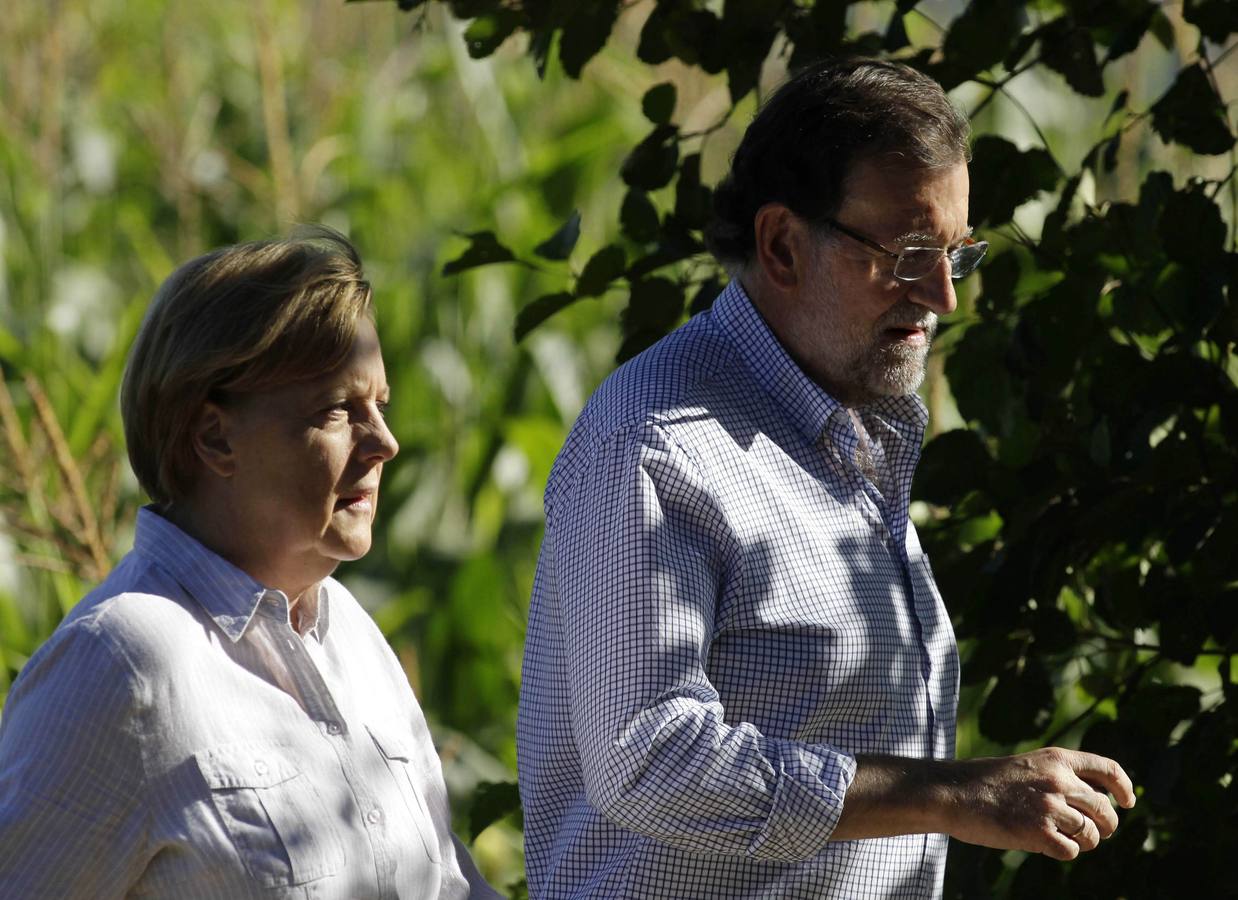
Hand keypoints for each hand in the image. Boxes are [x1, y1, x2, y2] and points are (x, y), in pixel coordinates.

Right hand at [942, 747, 1135, 860]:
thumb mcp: (1026, 766)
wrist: (952, 792)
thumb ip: (1057, 777)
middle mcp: (1058, 780)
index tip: (1127, 802)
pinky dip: (1063, 851)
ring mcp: (1049, 807)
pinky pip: (1071, 850)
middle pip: (1105, 809)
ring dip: (1084, 841)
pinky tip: (1046, 845)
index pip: (1107, 770)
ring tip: (1066, 839)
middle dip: (1106, 825)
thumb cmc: (984, 781)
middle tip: (1096, 832)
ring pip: (1092, 833)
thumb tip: (1094, 802)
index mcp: (1056, 759)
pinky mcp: (1039, 832)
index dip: (1124, 788)